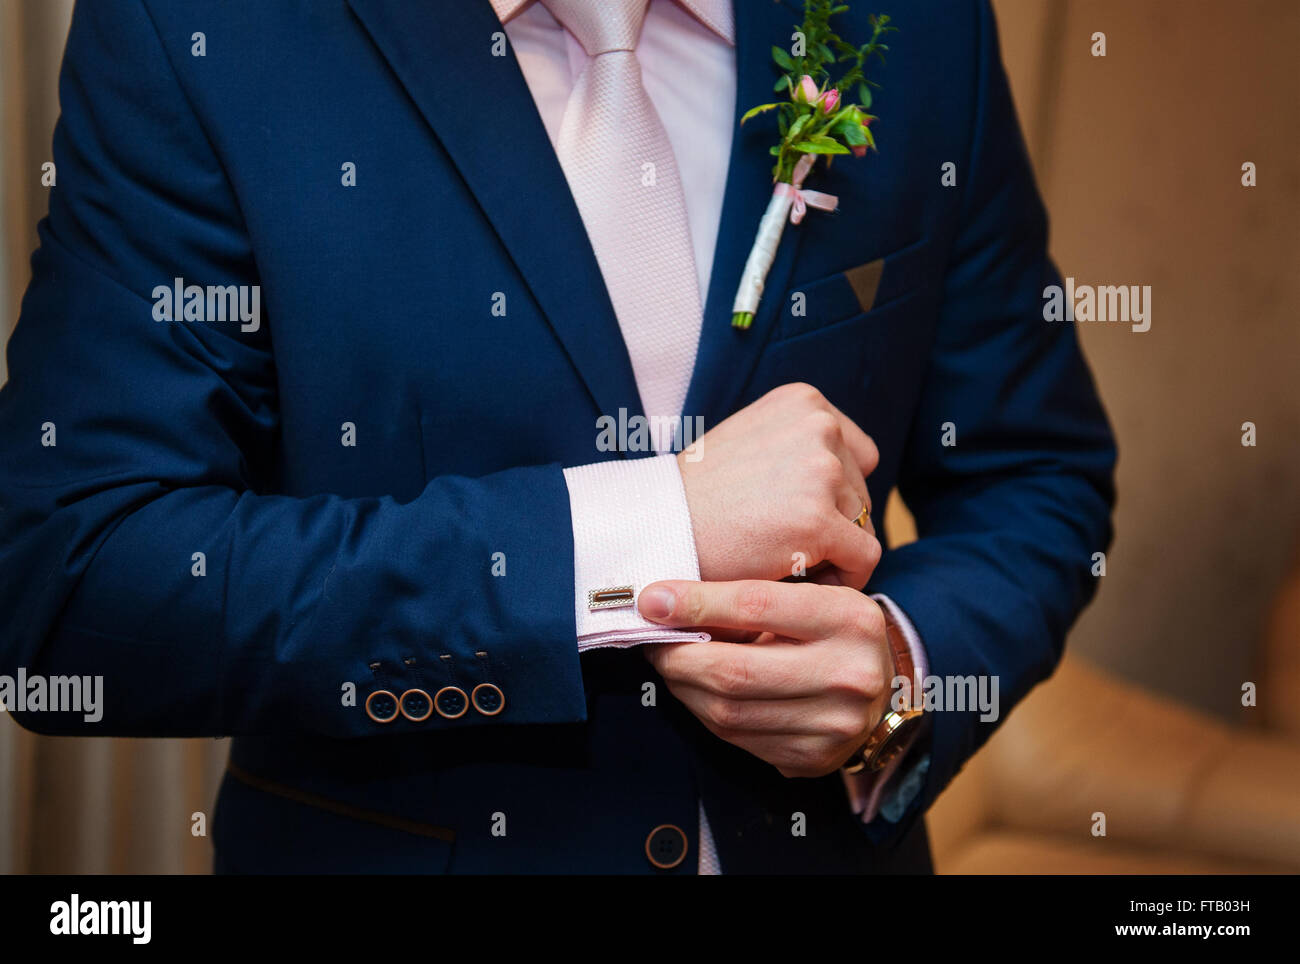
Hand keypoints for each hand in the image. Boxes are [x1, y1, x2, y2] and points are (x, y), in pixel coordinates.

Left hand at [639, 578, 890, 777]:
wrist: (884, 689)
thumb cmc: (833, 630)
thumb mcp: (813, 595)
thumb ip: (754, 594)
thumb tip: (670, 601)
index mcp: (850, 618)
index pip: (756, 604)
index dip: (696, 602)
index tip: (653, 600)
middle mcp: (850, 675)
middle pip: (735, 671)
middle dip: (678, 655)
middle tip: (653, 640)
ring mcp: (834, 725)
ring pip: (728, 711)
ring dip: (683, 687)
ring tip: (670, 663)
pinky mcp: (813, 758)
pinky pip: (737, 739)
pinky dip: (704, 712)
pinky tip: (697, 691)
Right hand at [677, 382, 880, 588]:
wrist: (655, 527)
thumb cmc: (696, 496)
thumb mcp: (750, 440)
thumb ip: (796, 445)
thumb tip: (844, 473)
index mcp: (803, 401)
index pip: (856, 454)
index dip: (833, 493)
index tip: (798, 513)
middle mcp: (819, 425)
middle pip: (861, 490)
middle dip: (832, 522)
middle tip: (782, 541)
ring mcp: (821, 471)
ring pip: (862, 524)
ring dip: (832, 549)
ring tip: (782, 556)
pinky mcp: (818, 521)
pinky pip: (863, 557)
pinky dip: (842, 577)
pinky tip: (801, 579)